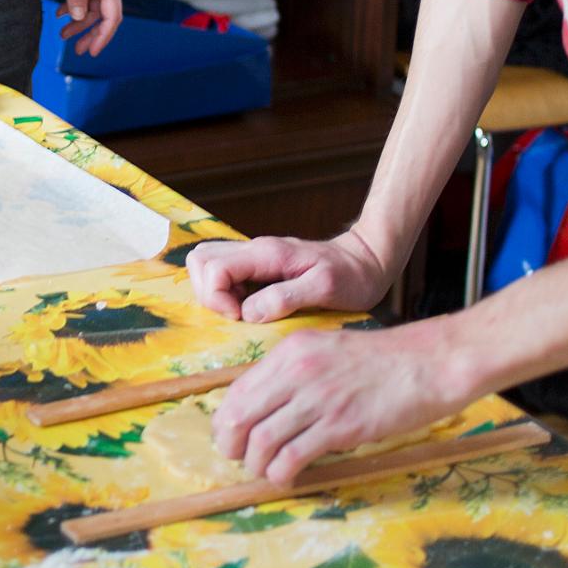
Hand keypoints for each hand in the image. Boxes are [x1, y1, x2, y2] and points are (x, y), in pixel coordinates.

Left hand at [53, 0, 121, 56]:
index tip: (92, 51)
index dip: (103, 36)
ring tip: (64, 34)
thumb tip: (80, 16)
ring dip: (81, 22)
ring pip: (95, 7)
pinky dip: (76, 5)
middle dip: (92, 34)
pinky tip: (62, 12)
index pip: (112, 16)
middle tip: (78, 50)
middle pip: (105, 16)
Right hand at [186, 232, 392, 323]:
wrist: (367, 261)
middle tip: (235, 315)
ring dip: (212, 291)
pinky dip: (224, 291)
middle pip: (200, 260)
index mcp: (266, 253)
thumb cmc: (351, 276)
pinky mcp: (258, 265)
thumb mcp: (324, 288)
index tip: (240, 318)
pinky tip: (248, 306)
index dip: (216, 297)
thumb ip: (285, 298)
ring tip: (239, 311)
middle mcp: (254, 249)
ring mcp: (254, 256)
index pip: (213, 268)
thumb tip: (248, 313)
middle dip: (207, 293)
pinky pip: (223, 272)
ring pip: (206, 263)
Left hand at [211, 322, 473, 482]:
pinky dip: (282, 473)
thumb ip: (294, 374)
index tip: (231, 439)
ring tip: (267, 473)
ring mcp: (318, 399)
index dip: (226, 421)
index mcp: (290, 352)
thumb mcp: (326, 352)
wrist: (427, 363)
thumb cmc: (381, 361)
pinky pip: (293, 456)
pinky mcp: (340, 425)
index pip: (237, 391)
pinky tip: (288, 478)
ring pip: (262, 441)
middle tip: (240, 461)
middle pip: (240, 417)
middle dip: (231, 446)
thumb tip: (266, 409)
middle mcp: (297, 372)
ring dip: (257, 465)